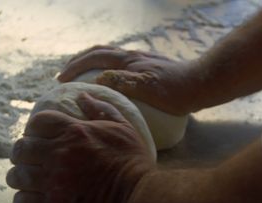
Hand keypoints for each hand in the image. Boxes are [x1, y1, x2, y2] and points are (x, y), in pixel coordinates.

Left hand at [6, 93, 154, 202]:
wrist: (137, 197)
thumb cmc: (133, 162)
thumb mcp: (123, 128)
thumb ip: (101, 110)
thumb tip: (82, 97)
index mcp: (75, 132)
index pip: (38, 122)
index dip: (34, 128)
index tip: (37, 136)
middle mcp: (59, 154)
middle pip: (21, 147)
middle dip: (21, 153)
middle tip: (27, 159)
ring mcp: (54, 180)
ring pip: (17, 175)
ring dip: (18, 177)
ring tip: (23, 181)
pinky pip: (24, 201)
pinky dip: (22, 201)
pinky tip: (27, 201)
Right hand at [58, 45, 204, 115]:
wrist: (201, 84)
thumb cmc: (175, 91)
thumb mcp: (147, 89)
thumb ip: (122, 83)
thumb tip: (97, 80)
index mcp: (128, 61)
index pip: (94, 59)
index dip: (75, 68)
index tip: (60, 80)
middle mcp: (132, 56)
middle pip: (98, 52)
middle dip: (78, 62)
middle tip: (64, 75)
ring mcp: (140, 60)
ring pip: (108, 55)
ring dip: (90, 62)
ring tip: (80, 74)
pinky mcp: (148, 66)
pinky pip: (119, 63)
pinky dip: (105, 67)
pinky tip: (108, 79)